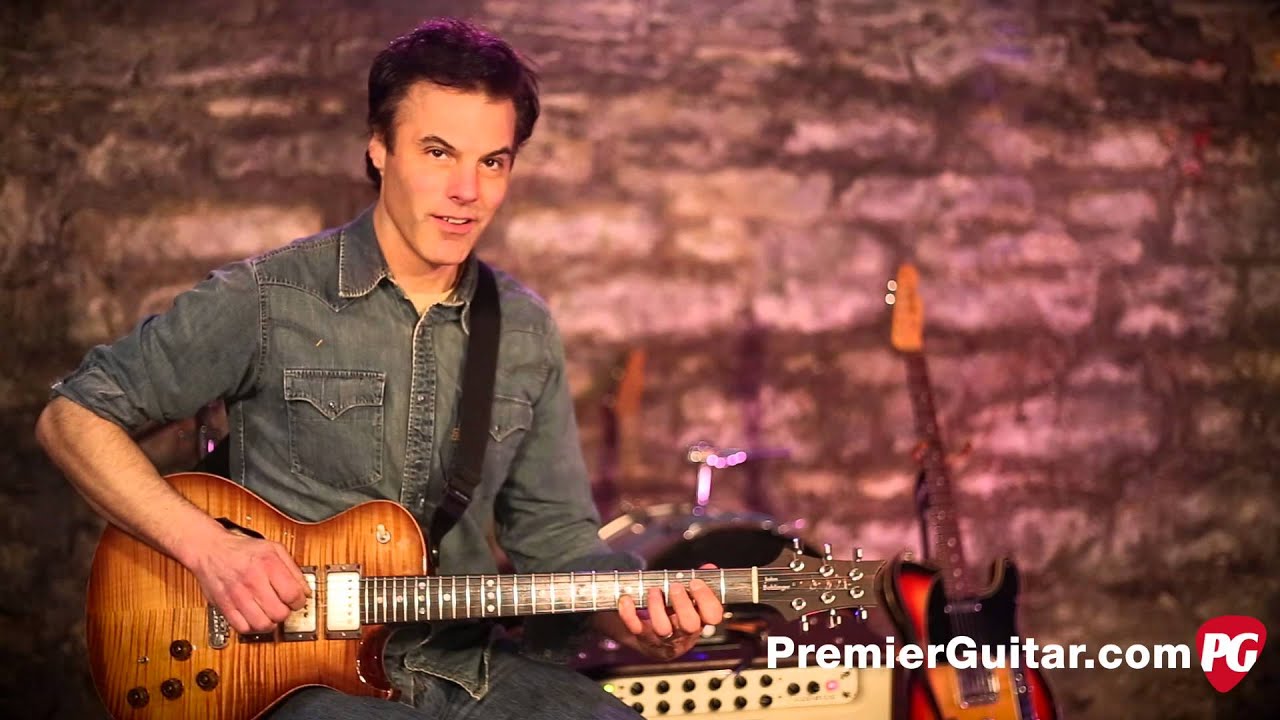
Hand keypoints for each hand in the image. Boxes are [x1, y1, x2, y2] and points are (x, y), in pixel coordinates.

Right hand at [184, 529, 310, 633]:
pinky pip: (242, 628)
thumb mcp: (274, 549)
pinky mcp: (224, 606)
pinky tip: (255, 618)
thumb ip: (293, 570)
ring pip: (262, 624)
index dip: (299, 602)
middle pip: (279, 613)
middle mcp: (253, 581)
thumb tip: (306, 590)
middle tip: (283, 607)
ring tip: (270, 614)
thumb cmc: (242, 549)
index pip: (293, 595)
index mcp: (268, 565)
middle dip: (286, 612)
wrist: (211, 549)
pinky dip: (252, 627)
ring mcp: (237, 595)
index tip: (297, 601)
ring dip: (271, 622)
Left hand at [605, 564, 724, 661]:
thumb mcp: (690, 600)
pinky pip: (636, 629)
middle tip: (675, 587)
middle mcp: (684, 634)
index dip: (707, 599)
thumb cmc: (676, 614)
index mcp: (700, 621)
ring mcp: (663, 639)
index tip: (695, 582)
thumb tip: (709, 568)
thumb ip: (700, 582)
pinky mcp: (643, 639)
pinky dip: (629, 614)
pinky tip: (626, 599)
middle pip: (689, 625)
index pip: (713, 616)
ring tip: (653, 590)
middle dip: (682, 603)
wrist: (653, 640)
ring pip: (663, 629)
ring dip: (657, 606)